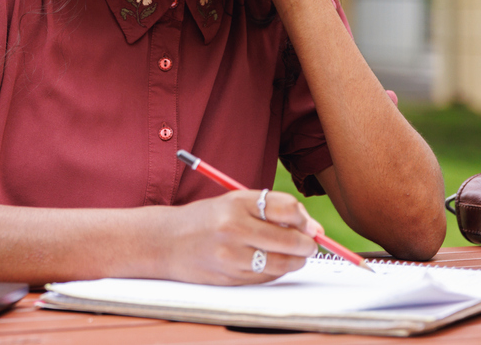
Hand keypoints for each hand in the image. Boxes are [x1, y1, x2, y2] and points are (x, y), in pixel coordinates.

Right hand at [157, 189, 321, 284]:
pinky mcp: (230, 277)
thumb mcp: (233, 202)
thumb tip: (313, 228)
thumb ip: (270, 209)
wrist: (166, 242)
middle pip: (290, 239)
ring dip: (296, 261)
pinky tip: (269, 263)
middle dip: (308, 245)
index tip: (310, 226)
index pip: (287, 208)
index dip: (304, 219)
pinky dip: (276, 272)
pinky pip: (267, 278)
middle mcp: (234, 228)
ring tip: (293, 256)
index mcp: (236, 203)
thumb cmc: (205, 219)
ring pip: (282, 263)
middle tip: (310, 245)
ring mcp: (232, 256)